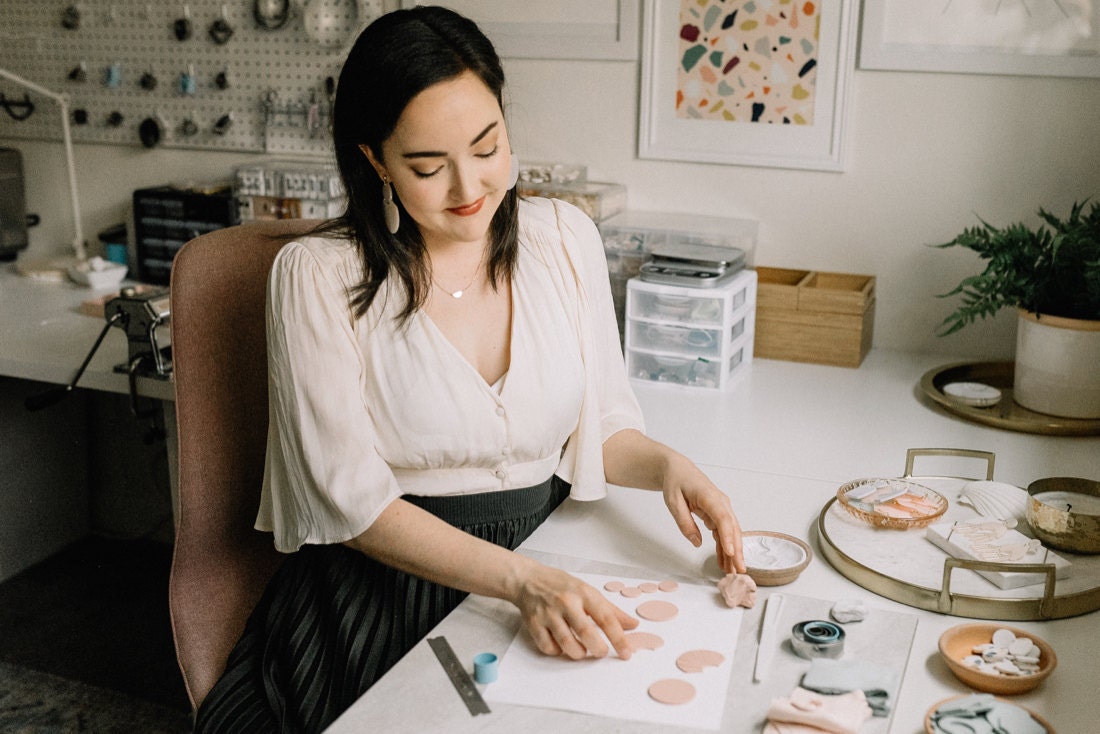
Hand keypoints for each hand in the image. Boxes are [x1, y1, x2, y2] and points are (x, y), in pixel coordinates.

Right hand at [508, 561, 638, 659]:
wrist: (528, 579)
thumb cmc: (561, 586)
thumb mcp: (588, 591)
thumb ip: (611, 610)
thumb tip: (633, 625)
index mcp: (584, 593)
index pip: (606, 618)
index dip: (619, 639)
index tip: (626, 653)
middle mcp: (567, 602)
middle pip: (586, 633)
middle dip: (598, 649)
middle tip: (601, 651)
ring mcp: (549, 613)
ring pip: (567, 644)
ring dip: (578, 653)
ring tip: (582, 650)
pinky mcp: (534, 623)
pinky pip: (548, 647)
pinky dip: (558, 652)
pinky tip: (561, 646)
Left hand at [661, 454, 745, 574]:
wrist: (678, 470)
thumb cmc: (676, 482)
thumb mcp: (673, 501)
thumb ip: (684, 522)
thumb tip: (697, 542)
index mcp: (709, 496)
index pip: (722, 518)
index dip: (728, 536)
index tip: (731, 552)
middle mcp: (720, 503)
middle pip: (732, 528)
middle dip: (737, 550)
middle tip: (740, 569)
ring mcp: (721, 508)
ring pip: (731, 533)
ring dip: (733, 552)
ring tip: (734, 572)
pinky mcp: (718, 514)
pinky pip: (724, 533)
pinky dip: (725, 547)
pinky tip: (726, 562)